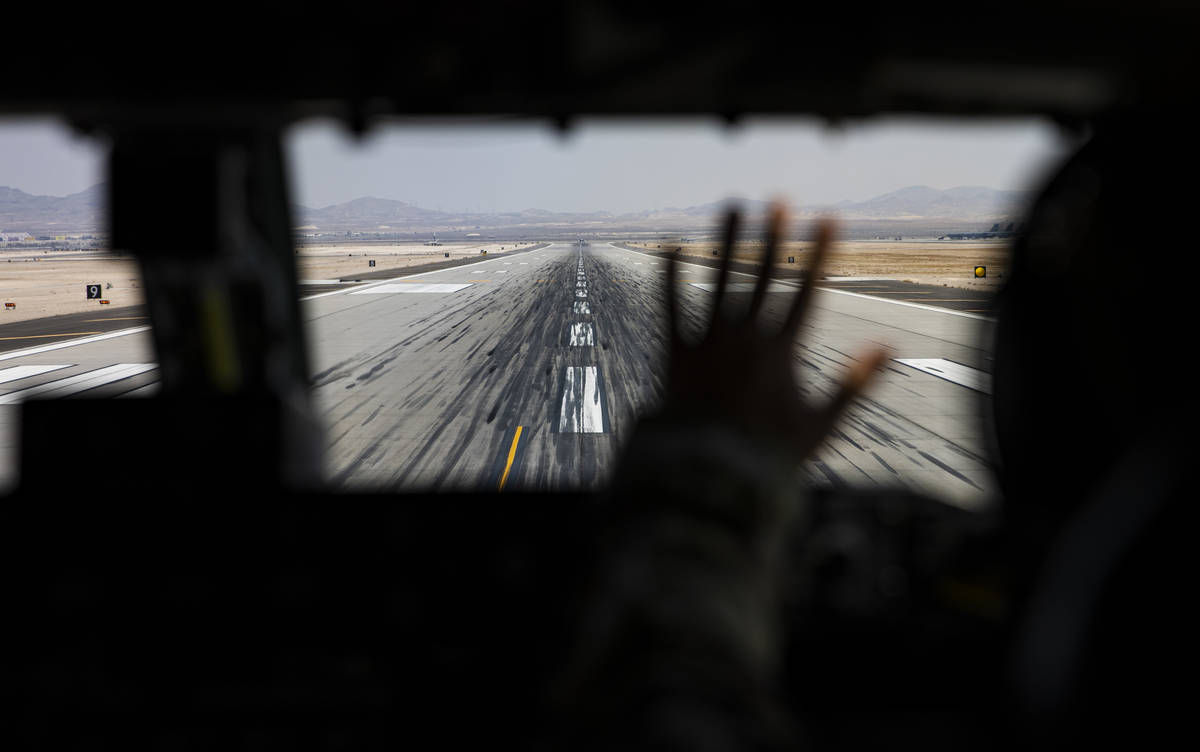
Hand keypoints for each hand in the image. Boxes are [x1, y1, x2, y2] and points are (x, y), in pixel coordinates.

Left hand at [661, 204, 887, 458]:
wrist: (710, 477)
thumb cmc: (770, 456)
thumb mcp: (821, 424)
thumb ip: (854, 384)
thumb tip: (889, 347)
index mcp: (782, 351)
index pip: (806, 291)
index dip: (818, 253)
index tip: (829, 218)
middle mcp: (745, 338)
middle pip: (762, 277)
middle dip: (773, 236)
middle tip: (779, 199)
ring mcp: (709, 343)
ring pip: (719, 281)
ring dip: (727, 241)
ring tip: (734, 205)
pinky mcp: (676, 355)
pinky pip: (671, 309)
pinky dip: (671, 279)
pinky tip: (673, 248)